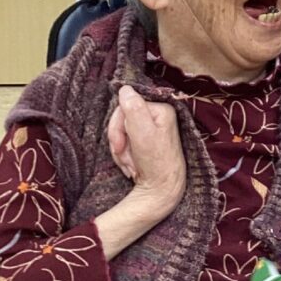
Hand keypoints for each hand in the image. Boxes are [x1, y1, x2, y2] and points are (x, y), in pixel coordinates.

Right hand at [107, 85, 185, 220]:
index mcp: (162, 109)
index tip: (119, 145)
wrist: (161, 191)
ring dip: (120, 150)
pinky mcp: (147, 141)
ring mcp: (153, 129)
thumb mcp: (142, 134)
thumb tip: (125, 88)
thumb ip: (133, 109)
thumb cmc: (155, 164)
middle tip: (124, 157)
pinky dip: (124, 155)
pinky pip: (125, 142)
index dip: (117, 125)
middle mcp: (159, 116)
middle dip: (118, 140)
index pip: (126, 104)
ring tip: (131, 164)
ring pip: (121, 131)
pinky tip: (133, 166)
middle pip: (122, 118)